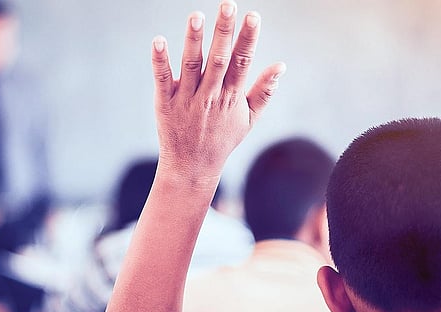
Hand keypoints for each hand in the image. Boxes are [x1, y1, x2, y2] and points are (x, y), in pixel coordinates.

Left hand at [152, 0, 285, 183]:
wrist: (192, 167)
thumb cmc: (222, 139)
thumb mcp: (248, 119)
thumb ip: (264, 91)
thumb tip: (281, 65)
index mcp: (231, 97)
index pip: (242, 63)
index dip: (248, 39)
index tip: (253, 16)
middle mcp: (210, 96)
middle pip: (218, 59)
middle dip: (224, 32)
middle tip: (227, 5)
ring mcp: (186, 99)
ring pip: (191, 66)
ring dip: (193, 41)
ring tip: (197, 15)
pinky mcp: (165, 103)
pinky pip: (163, 79)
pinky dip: (161, 61)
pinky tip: (159, 41)